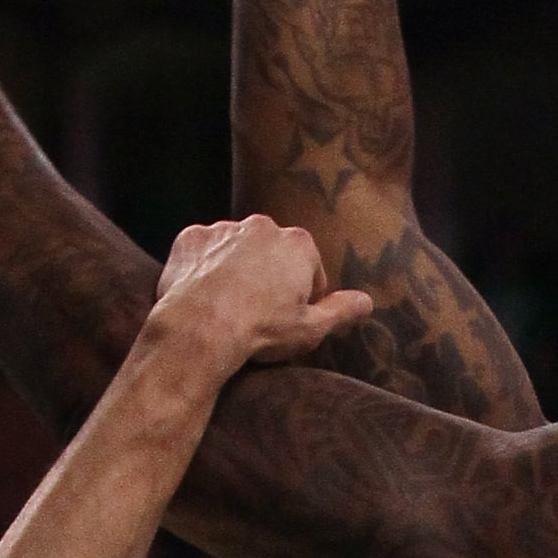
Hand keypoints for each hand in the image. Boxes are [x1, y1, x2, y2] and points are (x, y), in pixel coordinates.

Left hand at [151, 216, 372, 375]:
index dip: (302, 297)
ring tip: (227, 306)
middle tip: (258, 313)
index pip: (310, 269)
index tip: (289, 319)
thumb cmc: (260, 330)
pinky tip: (202, 294)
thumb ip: (341, 311)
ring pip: (236, 248)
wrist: (198, 330)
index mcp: (298, 245)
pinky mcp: (190, 238)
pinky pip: (203, 251)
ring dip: (236, 269)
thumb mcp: (311, 329)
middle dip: (269, 277)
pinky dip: (203, 267)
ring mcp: (224, 229)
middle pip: (273, 253)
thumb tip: (367, 302)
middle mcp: (262, 227)